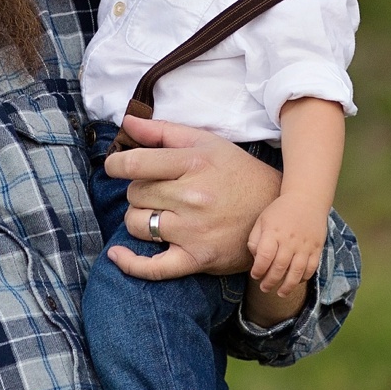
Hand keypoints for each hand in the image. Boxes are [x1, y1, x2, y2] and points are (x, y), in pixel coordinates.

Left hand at [103, 115, 283, 281]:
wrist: (276, 212)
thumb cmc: (238, 174)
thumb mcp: (207, 143)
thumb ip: (163, 131)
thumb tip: (126, 122)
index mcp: (194, 163)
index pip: (135, 164)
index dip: (116, 165)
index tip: (115, 166)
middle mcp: (193, 197)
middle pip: (134, 194)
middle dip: (139, 191)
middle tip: (159, 191)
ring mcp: (194, 231)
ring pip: (137, 224)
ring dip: (140, 219)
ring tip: (159, 213)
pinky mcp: (197, 258)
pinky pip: (152, 267)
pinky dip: (130, 262)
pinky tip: (117, 254)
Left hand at [247, 198, 324, 295]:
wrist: (306, 199)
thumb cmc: (280, 211)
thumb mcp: (262, 220)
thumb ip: (255, 239)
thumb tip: (256, 259)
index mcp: (273, 232)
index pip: (264, 256)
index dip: (258, 270)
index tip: (255, 275)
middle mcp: (289, 240)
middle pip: (279, 267)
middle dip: (270, 282)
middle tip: (264, 288)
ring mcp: (305, 245)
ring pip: (296, 272)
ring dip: (287, 286)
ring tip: (280, 294)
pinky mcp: (316, 247)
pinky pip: (311, 268)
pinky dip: (304, 278)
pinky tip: (296, 281)